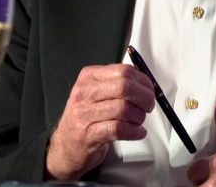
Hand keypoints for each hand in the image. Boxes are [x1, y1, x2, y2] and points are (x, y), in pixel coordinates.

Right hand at [45, 63, 154, 179]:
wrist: (65, 146)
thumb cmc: (87, 117)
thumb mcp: (97, 93)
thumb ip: (118, 84)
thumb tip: (147, 84)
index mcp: (89, 77)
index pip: (123, 71)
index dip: (143, 81)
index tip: (150, 91)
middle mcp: (84, 92)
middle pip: (124, 87)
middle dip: (144, 97)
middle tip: (148, 106)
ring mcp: (84, 114)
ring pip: (123, 109)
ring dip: (139, 117)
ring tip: (139, 121)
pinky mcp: (88, 135)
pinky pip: (119, 129)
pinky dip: (134, 131)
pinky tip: (138, 132)